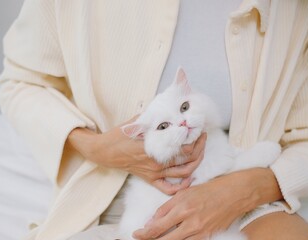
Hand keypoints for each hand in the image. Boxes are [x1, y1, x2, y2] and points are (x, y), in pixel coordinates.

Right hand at [67, 117, 206, 194]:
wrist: (104, 151)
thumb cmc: (120, 135)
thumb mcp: (138, 121)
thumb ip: (155, 116)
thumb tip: (171, 106)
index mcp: (155, 147)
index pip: (184, 146)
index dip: (195, 138)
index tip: (198, 128)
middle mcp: (157, 163)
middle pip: (188, 159)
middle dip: (200, 148)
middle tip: (202, 137)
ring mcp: (154, 173)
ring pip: (183, 174)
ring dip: (196, 163)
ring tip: (200, 151)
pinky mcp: (150, 179)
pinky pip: (168, 188)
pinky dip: (181, 186)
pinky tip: (189, 178)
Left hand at [133, 168, 282, 239]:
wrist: (237, 193)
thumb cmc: (211, 189)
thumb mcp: (185, 193)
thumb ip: (167, 208)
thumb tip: (152, 221)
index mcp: (182, 207)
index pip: (157, 226)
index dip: (143, 233)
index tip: (136, 234)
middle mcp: (190, 221)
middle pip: (164, 239)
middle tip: (141, 239)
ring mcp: (201, 231)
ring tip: (158, 238)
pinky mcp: (209, 236)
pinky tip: (176, 237)